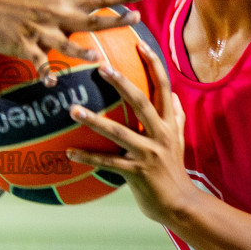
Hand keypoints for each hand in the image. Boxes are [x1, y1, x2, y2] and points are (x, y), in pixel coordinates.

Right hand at [0, 0, 150, 83]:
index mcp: (61, 1)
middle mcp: (55, 15)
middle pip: (90, 18)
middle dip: (114, 20)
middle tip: (137, 18)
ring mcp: (39, 31)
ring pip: (64, 42)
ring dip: (81, 50)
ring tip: (97, 58)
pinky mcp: (23, 45)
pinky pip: (37, 61)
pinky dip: (44, 71)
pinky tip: (50, 82)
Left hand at [63, 40, 195, 222]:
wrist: (181, 205)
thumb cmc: (174, 171)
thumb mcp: (179, 141)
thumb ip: (176, 117)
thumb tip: (174, 96)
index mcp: (169, 124)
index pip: (163, 87)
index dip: (154, 65)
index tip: (141, 44)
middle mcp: (161, 134)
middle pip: (141, 101)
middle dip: (121, 82)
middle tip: (100, 66)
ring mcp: (148, 154)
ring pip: (119, 132)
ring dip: (94, 120)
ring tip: (73, 109)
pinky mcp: (137, 173)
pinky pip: (108, 163)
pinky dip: (87, 157)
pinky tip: (68, 153)